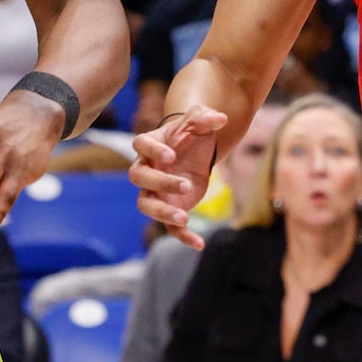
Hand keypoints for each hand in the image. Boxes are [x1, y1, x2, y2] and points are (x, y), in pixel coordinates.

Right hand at [129, 105, 228, 246]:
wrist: (195, 151)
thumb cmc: (192, 134)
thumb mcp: (200, 122)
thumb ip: (206, 117)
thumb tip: (221, 118)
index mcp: (150, 145)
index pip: (141, 146)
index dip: (153, 151)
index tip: (171, 155)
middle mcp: (147, 168)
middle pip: (139, 177)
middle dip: (161, 183)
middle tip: (185, 185)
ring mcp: (154, 191)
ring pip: (147, 205)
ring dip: (162, 213)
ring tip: (184, 219)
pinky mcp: (169, 207)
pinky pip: (170, 226)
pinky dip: (183, 237)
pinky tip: (200, 244)